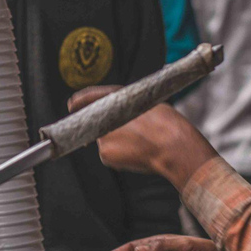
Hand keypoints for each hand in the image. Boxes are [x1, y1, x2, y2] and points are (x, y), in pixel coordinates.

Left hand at [68, 86, 217, 190]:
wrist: (177, 150)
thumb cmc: (170, 127)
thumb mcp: (151, 104)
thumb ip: (130, 105)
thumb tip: (117, 112)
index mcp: (118, 99)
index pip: (93, 96)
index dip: (83, 99)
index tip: (73, 104)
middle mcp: (105, 116)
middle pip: (100, 121)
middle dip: (109, 126)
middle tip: (133, 132)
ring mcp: (103, 136)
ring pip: (105, 138)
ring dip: (117, 140)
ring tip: (141, 142)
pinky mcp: (105, 154)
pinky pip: (109, 153)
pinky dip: (119, 153)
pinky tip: (137, 152)